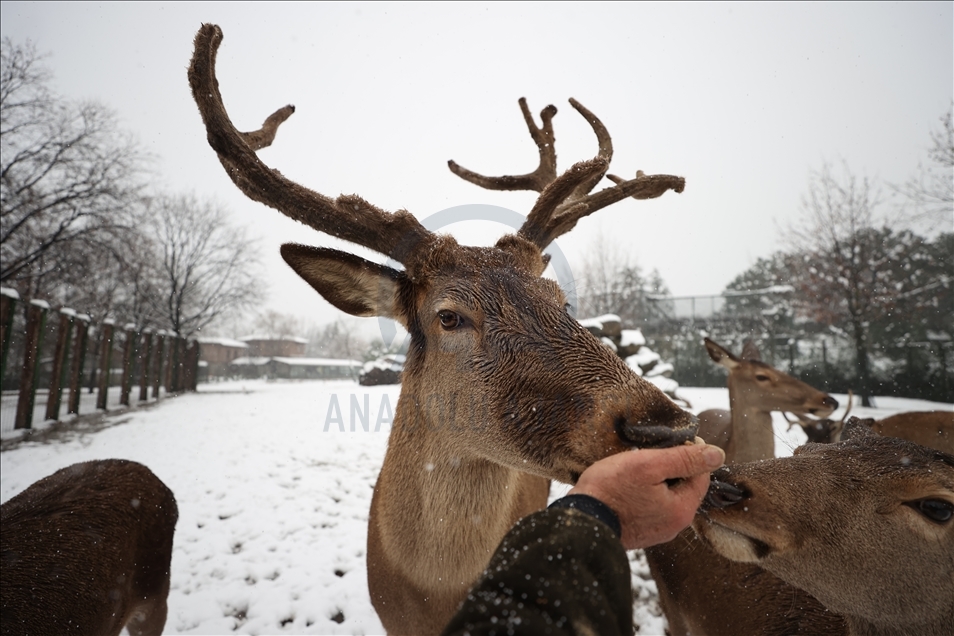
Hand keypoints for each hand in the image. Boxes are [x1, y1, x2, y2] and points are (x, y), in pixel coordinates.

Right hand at [568, 443, 723, 549]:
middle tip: (648, 454)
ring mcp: (656, 532)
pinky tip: (627, 486)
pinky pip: (651, 508)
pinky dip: (644, 494)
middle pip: (684, 487)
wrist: (580, 521)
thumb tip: (718, 454)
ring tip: (634, 469)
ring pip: (666, 497)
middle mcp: (673, 526)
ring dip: (656, 481)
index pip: (701, 476)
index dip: (690, 453)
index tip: (670, 441)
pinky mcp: (639, 533)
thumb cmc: (610, 490)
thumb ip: (684, 459)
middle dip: (671, 468)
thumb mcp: (648, 465)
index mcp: (681, 510)